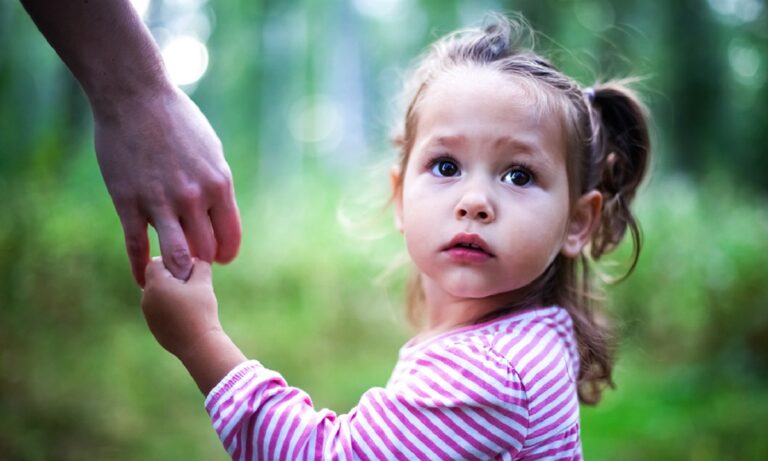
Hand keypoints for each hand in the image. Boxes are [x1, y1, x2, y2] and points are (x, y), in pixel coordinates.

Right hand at [93, 85, 240, 285]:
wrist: (135, 97)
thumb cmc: (177, 121)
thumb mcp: (211, 151)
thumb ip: (216, 185)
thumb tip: (218, 214)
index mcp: (218, 185)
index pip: (229, 238)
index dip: (224, 254)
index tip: (217, 257)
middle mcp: (193, 198)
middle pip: (204, 252)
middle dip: (200, 261)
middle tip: (191, 261)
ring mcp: (160, 202)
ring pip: (175, 257)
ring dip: (176, 269)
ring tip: (172, 272)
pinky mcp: (128, 203)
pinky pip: (136, 247)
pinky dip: (141, 268)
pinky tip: (143, 279)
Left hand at [141, 257, 220, 358]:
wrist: (199, 345)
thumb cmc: (201, 311)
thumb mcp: (204, 283)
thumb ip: (200, 265)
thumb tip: (197, 259)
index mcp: (156, 284)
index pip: (156, 262)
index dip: (171, 261)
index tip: (186, 270)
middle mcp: (146, 297)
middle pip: (154, 278)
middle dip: (170, 277)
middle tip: (190, 284)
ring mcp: (148, 313)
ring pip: (156, 293)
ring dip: (169, 292)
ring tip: (189, 300)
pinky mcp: (153, 326)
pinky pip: (158, 309)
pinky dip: (168, 307)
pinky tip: (185, 314)